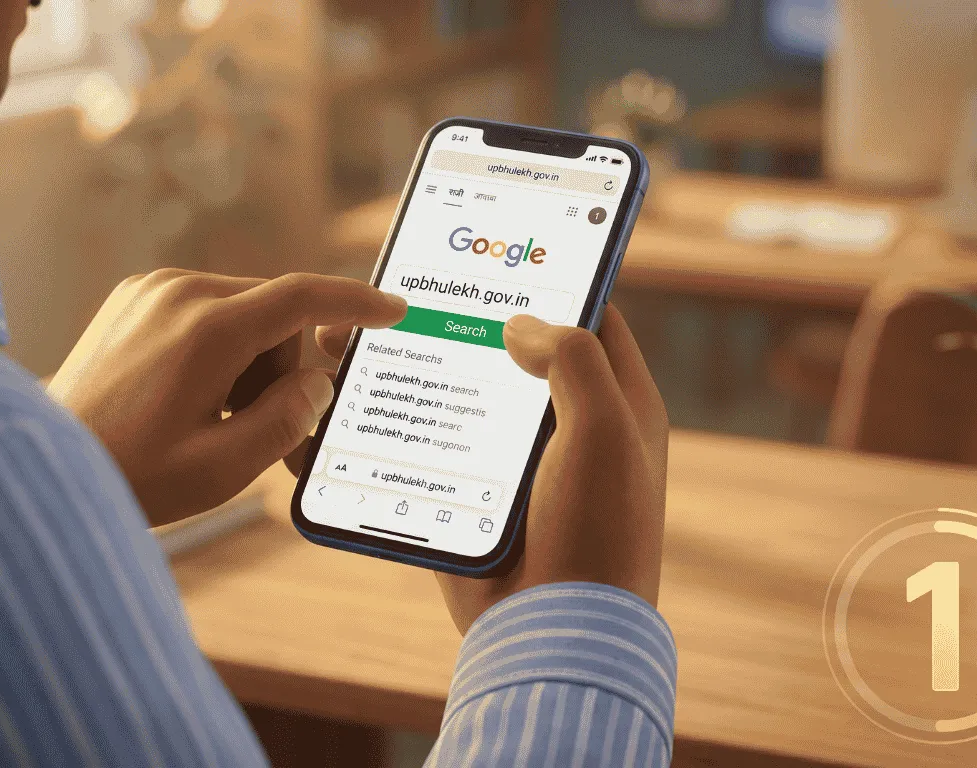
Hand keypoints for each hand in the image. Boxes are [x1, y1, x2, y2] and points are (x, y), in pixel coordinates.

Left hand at [48, 270, 406, 526]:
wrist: (45, 461)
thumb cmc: (131, 473)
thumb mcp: (222, 467)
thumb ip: (286, 422)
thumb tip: (318, 386)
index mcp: (206, 329)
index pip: (302, 296)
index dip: (355, 303)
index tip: (393, 310)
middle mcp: (178, 292)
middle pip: (275, 314)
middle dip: (285, 370)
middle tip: (267, 432)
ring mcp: (152, 290)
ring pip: (243, 313)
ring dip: (250, 363)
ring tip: (216, 422)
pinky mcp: (135, 297)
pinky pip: (207, 312)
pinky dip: (220, 350)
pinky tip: (193, 399)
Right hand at [323, 307, 667, 632]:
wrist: (552, 635)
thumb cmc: (596, 533)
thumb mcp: (602, 431)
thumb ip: (573, 360)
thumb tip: (520, 323)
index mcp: (616, 404)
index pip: (590, 319)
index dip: (552, 282)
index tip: (502, 250)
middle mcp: (568, 428)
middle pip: (515, 354)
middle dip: (465, 321)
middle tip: (411, 288)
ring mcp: (517, 464)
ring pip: (465, 396)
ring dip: (421, 368)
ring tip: (364, 337)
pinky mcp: (472, 497)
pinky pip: (433, 447)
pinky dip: (401, 423)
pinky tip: (360, 399)